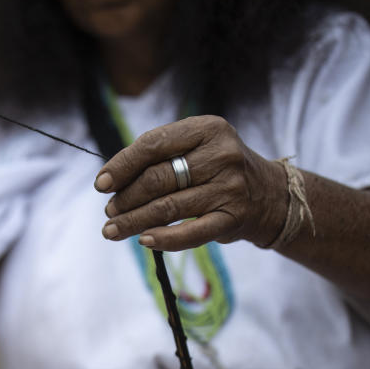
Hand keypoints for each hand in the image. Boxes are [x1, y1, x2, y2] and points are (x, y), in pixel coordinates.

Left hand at [96, 115, 287, 250]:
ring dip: (134, 220)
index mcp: (207, 128)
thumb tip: (110, 181)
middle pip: (158, 178)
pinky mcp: (233, 218)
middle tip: (109, 210)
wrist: (268, 194)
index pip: (154, 144)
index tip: (101, 184)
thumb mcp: (196, 147)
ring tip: (112, 229)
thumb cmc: (216, 168)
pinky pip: (192, 232)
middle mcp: (222, 155)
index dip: (122, 165)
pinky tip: (144, 240)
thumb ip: (158, 156)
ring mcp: (230, 188)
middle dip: (126, 197)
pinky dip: (164, 239)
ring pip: (168, 207)